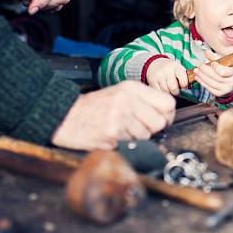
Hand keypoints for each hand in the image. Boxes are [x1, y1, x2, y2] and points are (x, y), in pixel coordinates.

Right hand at [51, 81, 174, 149]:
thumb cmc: (94, 107)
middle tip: (135, 127)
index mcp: (132, 88)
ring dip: (136, 137)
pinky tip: (112, 135)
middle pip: (160, 122)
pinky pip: (131, 144)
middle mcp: (128, 99)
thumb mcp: (119, 93)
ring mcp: (120, 116)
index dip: (168, 115)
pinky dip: (124, 143)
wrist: (64, 116)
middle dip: (151, 129)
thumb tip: (168, 113)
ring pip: (146, 135)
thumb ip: (143, 100)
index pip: (168, 103)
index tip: (161, 119)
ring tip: (120, 130)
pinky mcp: (112, 132)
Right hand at [146, 58, 187, 95]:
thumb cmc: (171, 69)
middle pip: (174, 88)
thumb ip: (185, 77)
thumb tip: (190, 88)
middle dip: (176, 91)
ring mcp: (159, 75)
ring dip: (169, 92)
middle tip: (176, 89)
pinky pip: (159, 92)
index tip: (183, 86)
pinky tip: (163, 88)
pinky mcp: (152, 81)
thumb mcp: (179, 69)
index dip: (184, 86)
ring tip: (169, 88)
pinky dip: (162, 92)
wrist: (155, 64)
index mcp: (176, 66)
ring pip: (166, 91)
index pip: (183, 81)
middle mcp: (167, 70)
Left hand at [194, 50, 232, 97]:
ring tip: (196, 70)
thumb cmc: (228, 69)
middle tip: (199, 66)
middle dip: (206, 71)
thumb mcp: (225, 62)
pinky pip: (209, 88)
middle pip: (216, 77)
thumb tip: (206, 52)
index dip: (217, 68)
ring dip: (202, 76)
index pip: (224, 72)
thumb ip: (215, 57)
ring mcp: (225, 89)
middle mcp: (231, 82)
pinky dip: (202, 82)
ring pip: (211, 83)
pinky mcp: (219, 93)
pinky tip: (197, 77)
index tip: (212, 63)